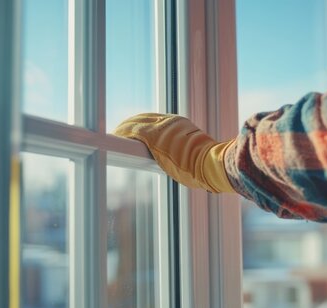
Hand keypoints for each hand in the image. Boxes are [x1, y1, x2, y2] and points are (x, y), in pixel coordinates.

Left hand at [112, 113, 235, 192]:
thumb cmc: (208, 167)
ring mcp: (162, 127)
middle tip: (122, 132)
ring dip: (125, 128)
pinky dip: (122, 132)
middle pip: (145, 118)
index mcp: (182, 126)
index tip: (140, 132)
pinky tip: (115, 135)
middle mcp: (171, 122)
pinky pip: (132, 129)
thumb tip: (192, 170)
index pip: (158, 121)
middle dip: (132, 124)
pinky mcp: (153, 135)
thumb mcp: (198, 157)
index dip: (147, 125)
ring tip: (116, 133)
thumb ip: (188, 156)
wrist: (211, 163)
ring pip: (136, 122)